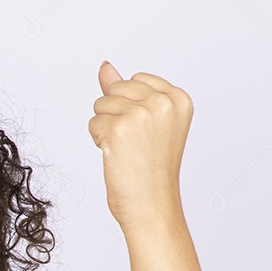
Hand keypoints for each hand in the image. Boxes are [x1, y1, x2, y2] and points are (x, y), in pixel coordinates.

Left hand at [88, 61, 192, 229]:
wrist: (151, 204)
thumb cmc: (150, 167)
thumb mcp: (148, 121)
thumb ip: (126, 90)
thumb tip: (105, 66)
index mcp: (178, 98)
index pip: (135, 80)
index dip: (131, 106)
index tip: (146, 131)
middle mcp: (162, 103)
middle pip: (115, 89)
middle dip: (116, 114)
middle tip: (134, 142)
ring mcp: (140, 115)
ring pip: (101, 105)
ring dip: (105, 128)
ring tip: (126, 149)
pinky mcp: (118, 129)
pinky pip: (93, 123)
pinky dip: (98, 140)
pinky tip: (116, 155)